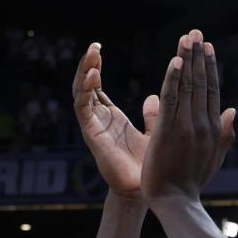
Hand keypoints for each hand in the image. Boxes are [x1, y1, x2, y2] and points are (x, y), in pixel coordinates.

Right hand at [72, 43, 158, 199]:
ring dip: (84, 73)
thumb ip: (154, 116)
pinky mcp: (93, 135)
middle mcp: (99, 121)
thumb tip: (156, 96)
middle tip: (92, 45)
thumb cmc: (151, 167)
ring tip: (91, 54)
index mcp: (112, 119)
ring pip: (81, 94)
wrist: (148, 192)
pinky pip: (83, 109)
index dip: (94, 68)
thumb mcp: (156, 133)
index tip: (97, 48)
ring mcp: (95, 127)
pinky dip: (86, 91)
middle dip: (87, 65)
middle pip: (85, 87)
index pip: (96, 88)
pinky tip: (93, 76)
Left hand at [141, 30, 235, 203]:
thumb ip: (224, 134)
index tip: (208, 47)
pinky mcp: (168, 131)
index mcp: (212, 129)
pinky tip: (175, 60)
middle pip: (201, 83)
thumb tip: (233, 110)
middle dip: (199, 55)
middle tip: (197, 32)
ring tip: (187, 37)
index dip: (210, 67)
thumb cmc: (191, 184)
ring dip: (187, 59)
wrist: (176, 202)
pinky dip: (174, 79)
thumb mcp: (213, 158)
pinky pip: (172, 99)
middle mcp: (202, 124)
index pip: (211, 91)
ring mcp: (186, 126)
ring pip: (188, 86)